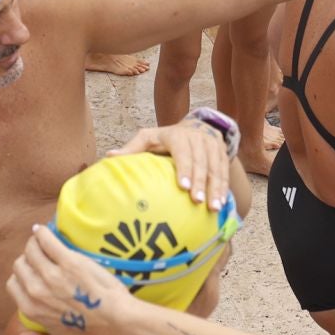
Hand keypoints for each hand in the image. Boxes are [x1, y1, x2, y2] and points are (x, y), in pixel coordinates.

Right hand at [7, 225, 129, 334]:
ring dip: (33, 242)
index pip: (13, 284)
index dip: (21, 276)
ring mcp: (51, 275)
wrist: (117, 322)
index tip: (32, 271)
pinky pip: (46, 240)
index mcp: (32, 310)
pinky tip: (43, 230)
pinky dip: (42, 233)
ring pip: (30, 250)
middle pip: (20, 265)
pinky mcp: (69, 262)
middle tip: (39, 255)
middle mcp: (36, 291)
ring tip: (41, 239)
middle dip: (27, 259)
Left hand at [110, 121, 229, 211]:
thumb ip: (131, 148)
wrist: (195, 127)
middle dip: (202, 182)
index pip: (183, 151)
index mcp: (177, 134)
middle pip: (201, 161)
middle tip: (199, 202)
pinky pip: (225, 171)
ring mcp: (212, 144)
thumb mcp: (147, 138)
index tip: (183, 186)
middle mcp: (197, 137)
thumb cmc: (164, 138)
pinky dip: (224, 188)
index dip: (185, 168)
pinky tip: (222, 203)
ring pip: (216, 167)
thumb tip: (109, 157)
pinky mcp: (223, 152)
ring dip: (216, 188)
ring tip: (213, 208)